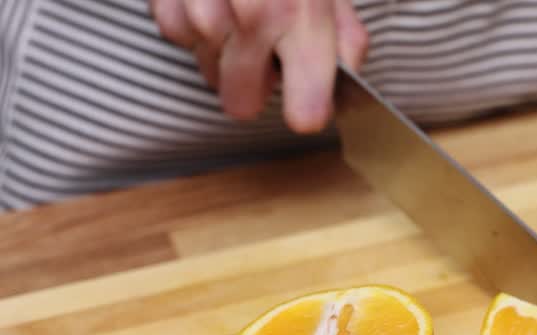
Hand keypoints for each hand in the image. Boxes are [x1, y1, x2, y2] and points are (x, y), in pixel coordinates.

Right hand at [150, 0, 368, 131]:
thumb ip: (346, 40)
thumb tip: (350, 92)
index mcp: (306, 18)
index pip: (307, 108)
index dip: (305, 112)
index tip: (304, 109)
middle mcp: (258, 15)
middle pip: (242, 104)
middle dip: (251, 87)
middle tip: (261, 56)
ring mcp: (208, 6)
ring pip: (208, 71)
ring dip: (220, 51)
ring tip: (235, 10)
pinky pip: (176, 37)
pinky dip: (188, 21)